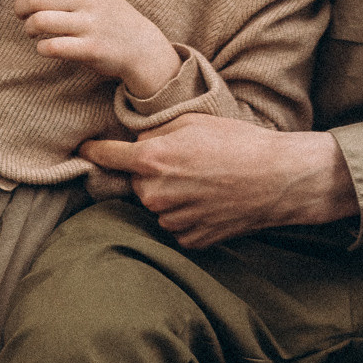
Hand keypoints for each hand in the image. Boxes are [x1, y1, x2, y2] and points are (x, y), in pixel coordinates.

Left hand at [0, 0, 179, 98]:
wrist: (142, 46)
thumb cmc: (111, 17)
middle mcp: (88, 0)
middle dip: (20, 8)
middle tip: (21, 16)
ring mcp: (90, 24)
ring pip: (40, 21)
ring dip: (28, 28)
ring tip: (31, 31)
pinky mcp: (90, 49)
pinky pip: (51, 46)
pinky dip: (41, 48)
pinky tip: (44, 47)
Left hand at [77, 114, 358, 248]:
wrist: (279, 179)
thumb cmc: (238, 143)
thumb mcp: (192, 122)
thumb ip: (154, 133)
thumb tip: (134, 142)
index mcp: (151, 159)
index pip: (106, 156)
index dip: (93, 152)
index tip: (83, 151)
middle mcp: (155, 194)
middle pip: (136, 183)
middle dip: (150, 174)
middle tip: (185, 164)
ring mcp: (172, 221)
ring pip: (157, 206)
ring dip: (169, 196)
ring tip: (204, 183)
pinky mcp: (190, 240)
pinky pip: (176, 225)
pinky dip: (187, 216)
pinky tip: (210, 203)